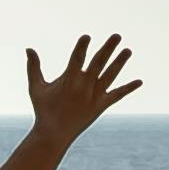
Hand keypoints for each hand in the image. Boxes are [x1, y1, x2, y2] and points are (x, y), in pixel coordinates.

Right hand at [22, 31, 140, 138]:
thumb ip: (33, 67)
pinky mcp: (101, 106)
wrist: (54, 134)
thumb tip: (28, 48)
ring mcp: (94, 96)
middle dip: (108, 48)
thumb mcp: (36, 87)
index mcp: (68, 81)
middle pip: (98, 63)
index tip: (87, 37)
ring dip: (120, 62)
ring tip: (128, 50)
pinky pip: (117, 95)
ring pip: (110, 76)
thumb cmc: (43, 109)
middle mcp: (84, 87)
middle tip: (117, 35)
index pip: (76, 60)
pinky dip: (128, 88)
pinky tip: (139, 81)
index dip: (81, 48)